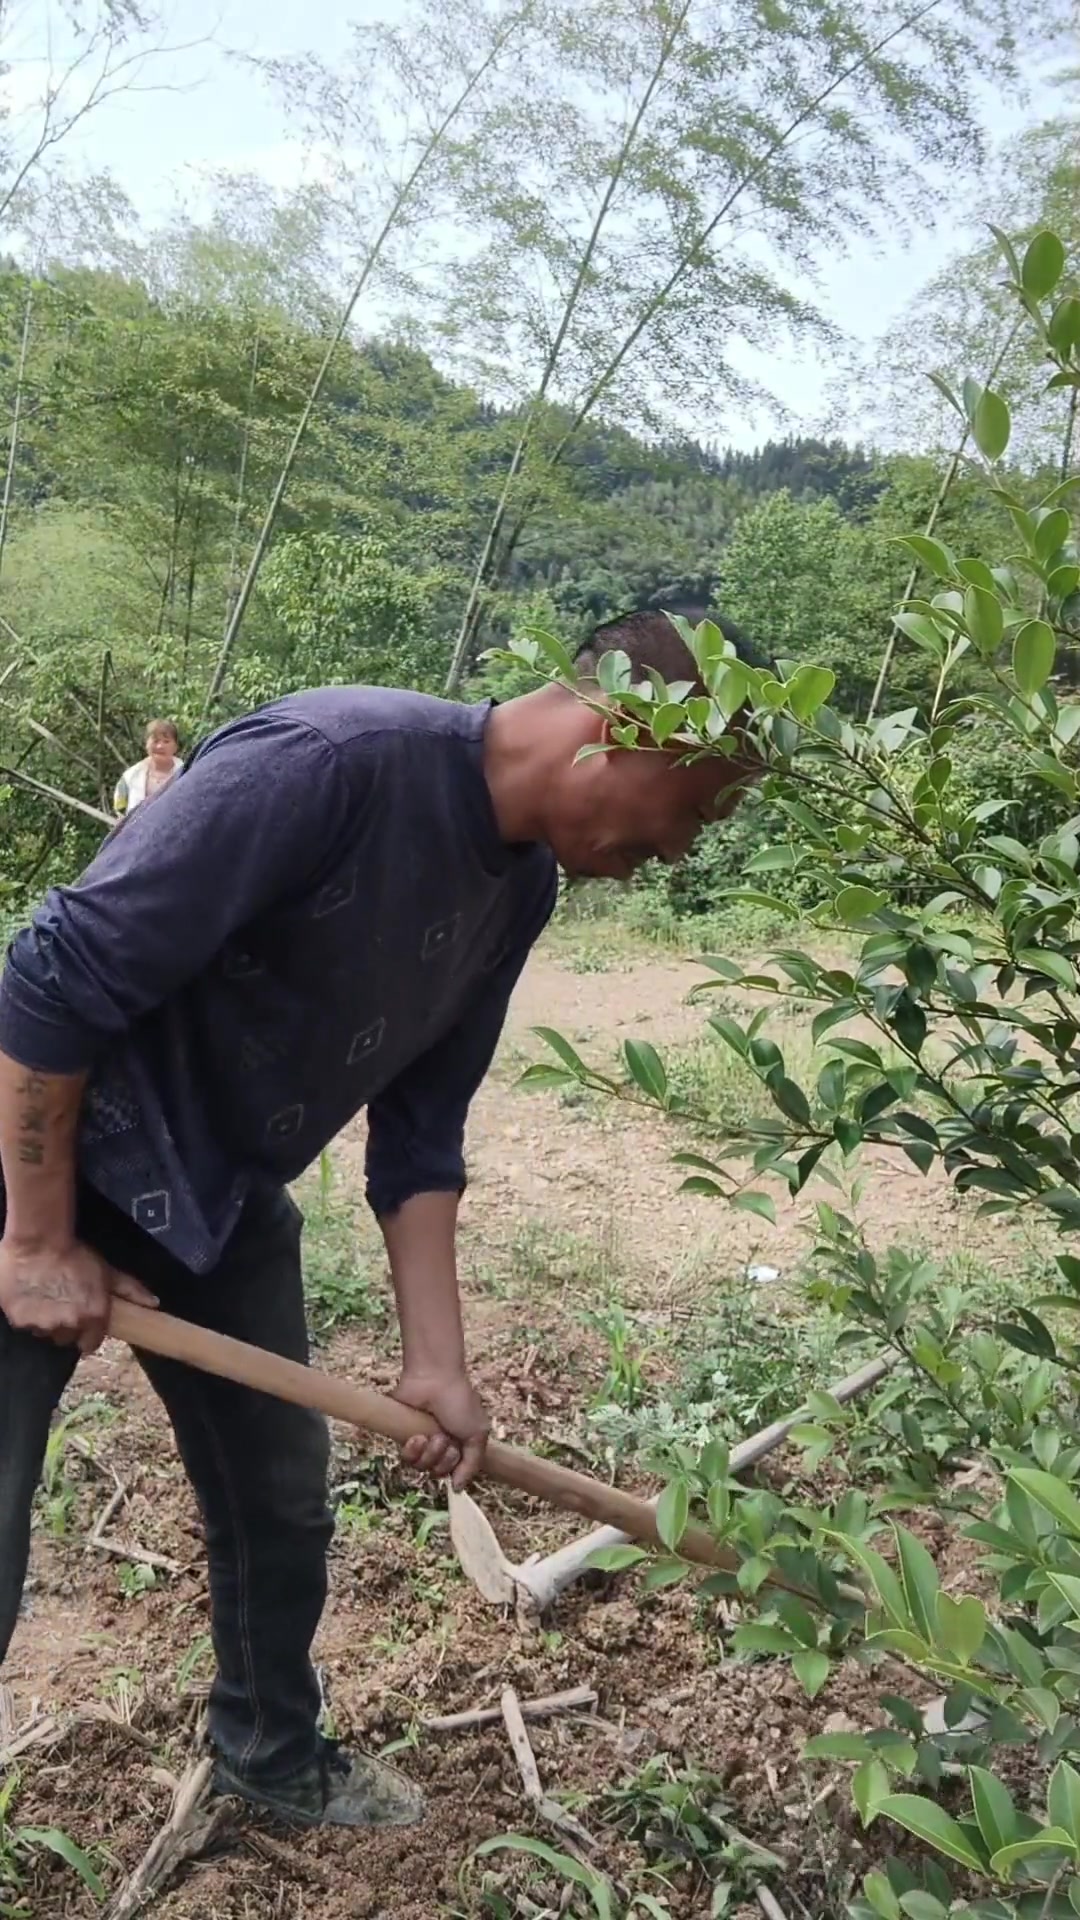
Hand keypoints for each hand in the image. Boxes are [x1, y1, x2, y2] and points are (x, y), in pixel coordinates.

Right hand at [0, 1238, 157, 1352]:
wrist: (39, 1241)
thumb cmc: (76, 1254)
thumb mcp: (108, 1271)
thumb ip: (131, 1290)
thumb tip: (153, 1303)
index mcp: (92, 1318)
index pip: (90, 1345)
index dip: (88, 1336)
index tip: (84, 1324)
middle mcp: (67, 1326)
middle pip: (66, 1339)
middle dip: (67, 1326)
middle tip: (65, 1305)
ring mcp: (41, 1325)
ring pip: (44, 1332)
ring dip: (47, 1321)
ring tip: (47, 1298)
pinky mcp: (19, 1320)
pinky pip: (26, 1324)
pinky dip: (28, 1314)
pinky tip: (31, 1296)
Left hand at [393, 1367, 490, 1491]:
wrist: (433, 1379)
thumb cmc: (459, 1402)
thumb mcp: (477, 1434)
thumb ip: (472, 1464)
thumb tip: (458, 1489)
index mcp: (460, 1444)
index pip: (455, 1472)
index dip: (456, 1469)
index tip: (458, 1454)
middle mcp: (440, 1445)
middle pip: (438, 1472)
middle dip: (443, 1459)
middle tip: (445, 1438)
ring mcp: (421, 1442)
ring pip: (421, 1467)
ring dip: (429, 1453)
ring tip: (432, 1435)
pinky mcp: (403, 1437)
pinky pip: (405, 1458)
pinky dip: (412, 1450)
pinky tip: (416, 1437)